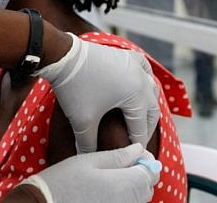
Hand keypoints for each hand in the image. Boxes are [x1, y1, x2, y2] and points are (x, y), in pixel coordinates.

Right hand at [18, 144, 159, 202]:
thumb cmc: (62, 182)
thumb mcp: (88, 161)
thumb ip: (118, 156)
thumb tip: (139, 150)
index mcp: (123, 185)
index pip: (151, 174)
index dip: (146, 162)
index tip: (135, 155)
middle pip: (147, 189)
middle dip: (139, 175)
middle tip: (120, 165)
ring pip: (137, 200)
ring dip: (131, 188)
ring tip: (109, 179)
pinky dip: (122, 198)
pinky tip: (104, 193)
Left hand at [34, 33, 159, 152]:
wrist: (64, 57)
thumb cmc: (75, 89)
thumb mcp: (82, 121)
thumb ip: (88, 145)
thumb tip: (89, 160)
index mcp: (136, 97)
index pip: (140, 128)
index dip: (136, 144)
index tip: (133, 157)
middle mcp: (142, 81)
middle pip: (152, 111)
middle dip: (146, 128)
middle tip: (137, 141)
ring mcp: (137, 66)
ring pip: (152, 90)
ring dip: (149, 106)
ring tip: (140, 119)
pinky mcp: (128, 56)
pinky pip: (146, 70)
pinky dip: (147, 82)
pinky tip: (142, 87)